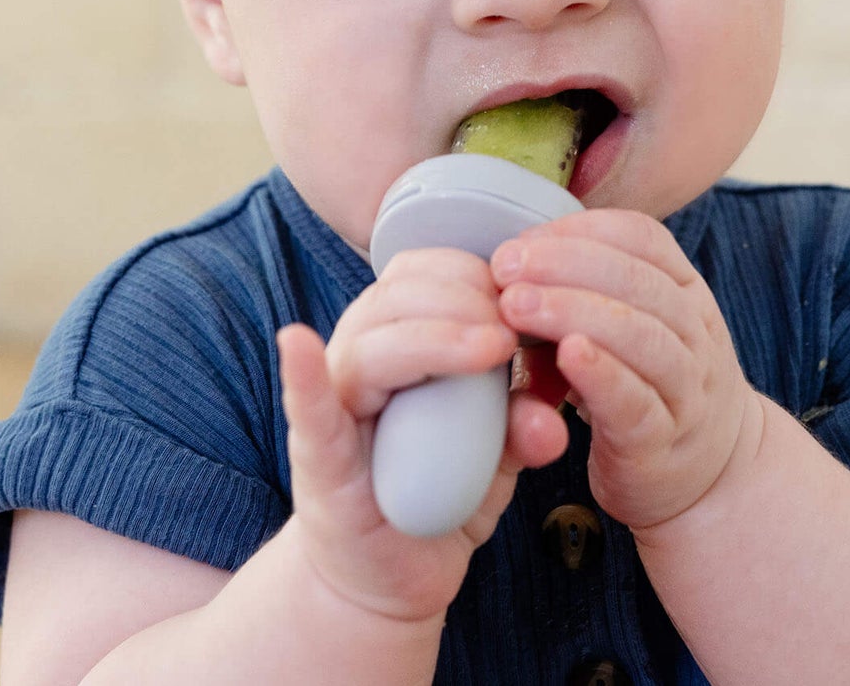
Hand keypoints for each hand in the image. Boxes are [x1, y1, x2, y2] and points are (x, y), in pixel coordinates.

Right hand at [277, 248, 568, 624]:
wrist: (391, 576)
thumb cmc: (442, 496)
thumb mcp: (497, 457)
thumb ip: (522, 431)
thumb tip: (552, 421)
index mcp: (398, 337)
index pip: (426, 273)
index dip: (474, 273)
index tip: (521, 299)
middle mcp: (359, 356)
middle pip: (399, 296)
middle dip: (464, 300)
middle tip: (512, 334)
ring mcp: (335, 405)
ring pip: (371, 342)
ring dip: (433, 336)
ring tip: (489, 349)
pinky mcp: (317, 459)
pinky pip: (308, 410)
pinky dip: (304, 377)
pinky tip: (298, 344)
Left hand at [490, 209, 754, 532]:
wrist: (708, 475)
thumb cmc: (643, 385)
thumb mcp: (624, 325)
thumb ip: (582, 291)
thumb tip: (508, 262)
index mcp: (683, 289)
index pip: (640, 236)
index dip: (578, 231)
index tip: (521, 241)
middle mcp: (695, 330)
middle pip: (636, 279)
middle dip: (562, 264)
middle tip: (505, 267)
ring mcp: (687, 387)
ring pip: (641, 334)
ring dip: (571, 310)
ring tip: (515, 306)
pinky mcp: (662, 441)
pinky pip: (635, 400)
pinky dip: (600, 373)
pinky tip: (565, 354)